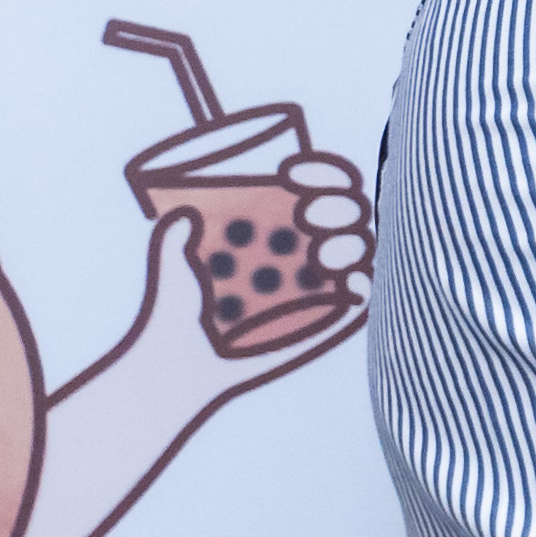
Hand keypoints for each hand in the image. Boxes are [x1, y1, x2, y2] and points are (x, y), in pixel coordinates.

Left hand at [110, 162, 376, 404]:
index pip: (319, 187)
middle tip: (304, 215)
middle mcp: (307, 252)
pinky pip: (360, 301)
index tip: (289, 172)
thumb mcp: (172, 269)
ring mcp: (320, 285)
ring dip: (350, 244)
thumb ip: (172, 242)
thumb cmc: (177, 313)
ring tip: (319, 256)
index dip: (319, 172)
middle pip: (347, 212)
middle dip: (336, 204)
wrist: (181, 365)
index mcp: (281, 229)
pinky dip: (363, 288)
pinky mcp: (326, 321)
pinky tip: (348, 283)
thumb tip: (182, 214)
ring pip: (361, 250)